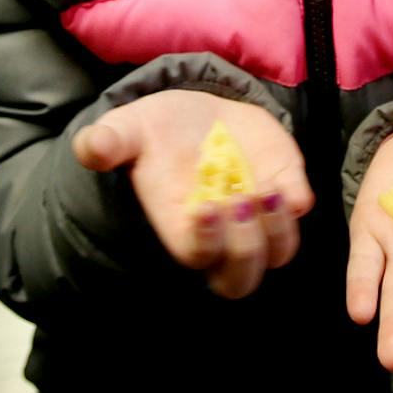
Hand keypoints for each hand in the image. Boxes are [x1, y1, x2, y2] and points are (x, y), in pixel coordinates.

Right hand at [72, 90, 314, 299]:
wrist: (196, 115)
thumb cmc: (155, 133)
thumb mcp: (127, 131)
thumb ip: (108, 142)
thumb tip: (90, 147)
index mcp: (180, 226)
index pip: (196, 257)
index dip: (204, 242)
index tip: (205, 207)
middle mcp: (222, 233)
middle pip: (240, 278)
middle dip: (245, 249)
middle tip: (240, 203)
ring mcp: (257, 216)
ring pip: (279, 252)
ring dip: (278, 229)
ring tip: (268, 190)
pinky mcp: (285, 188)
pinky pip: (301, 209)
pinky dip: (297, 200)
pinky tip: (282, 178)